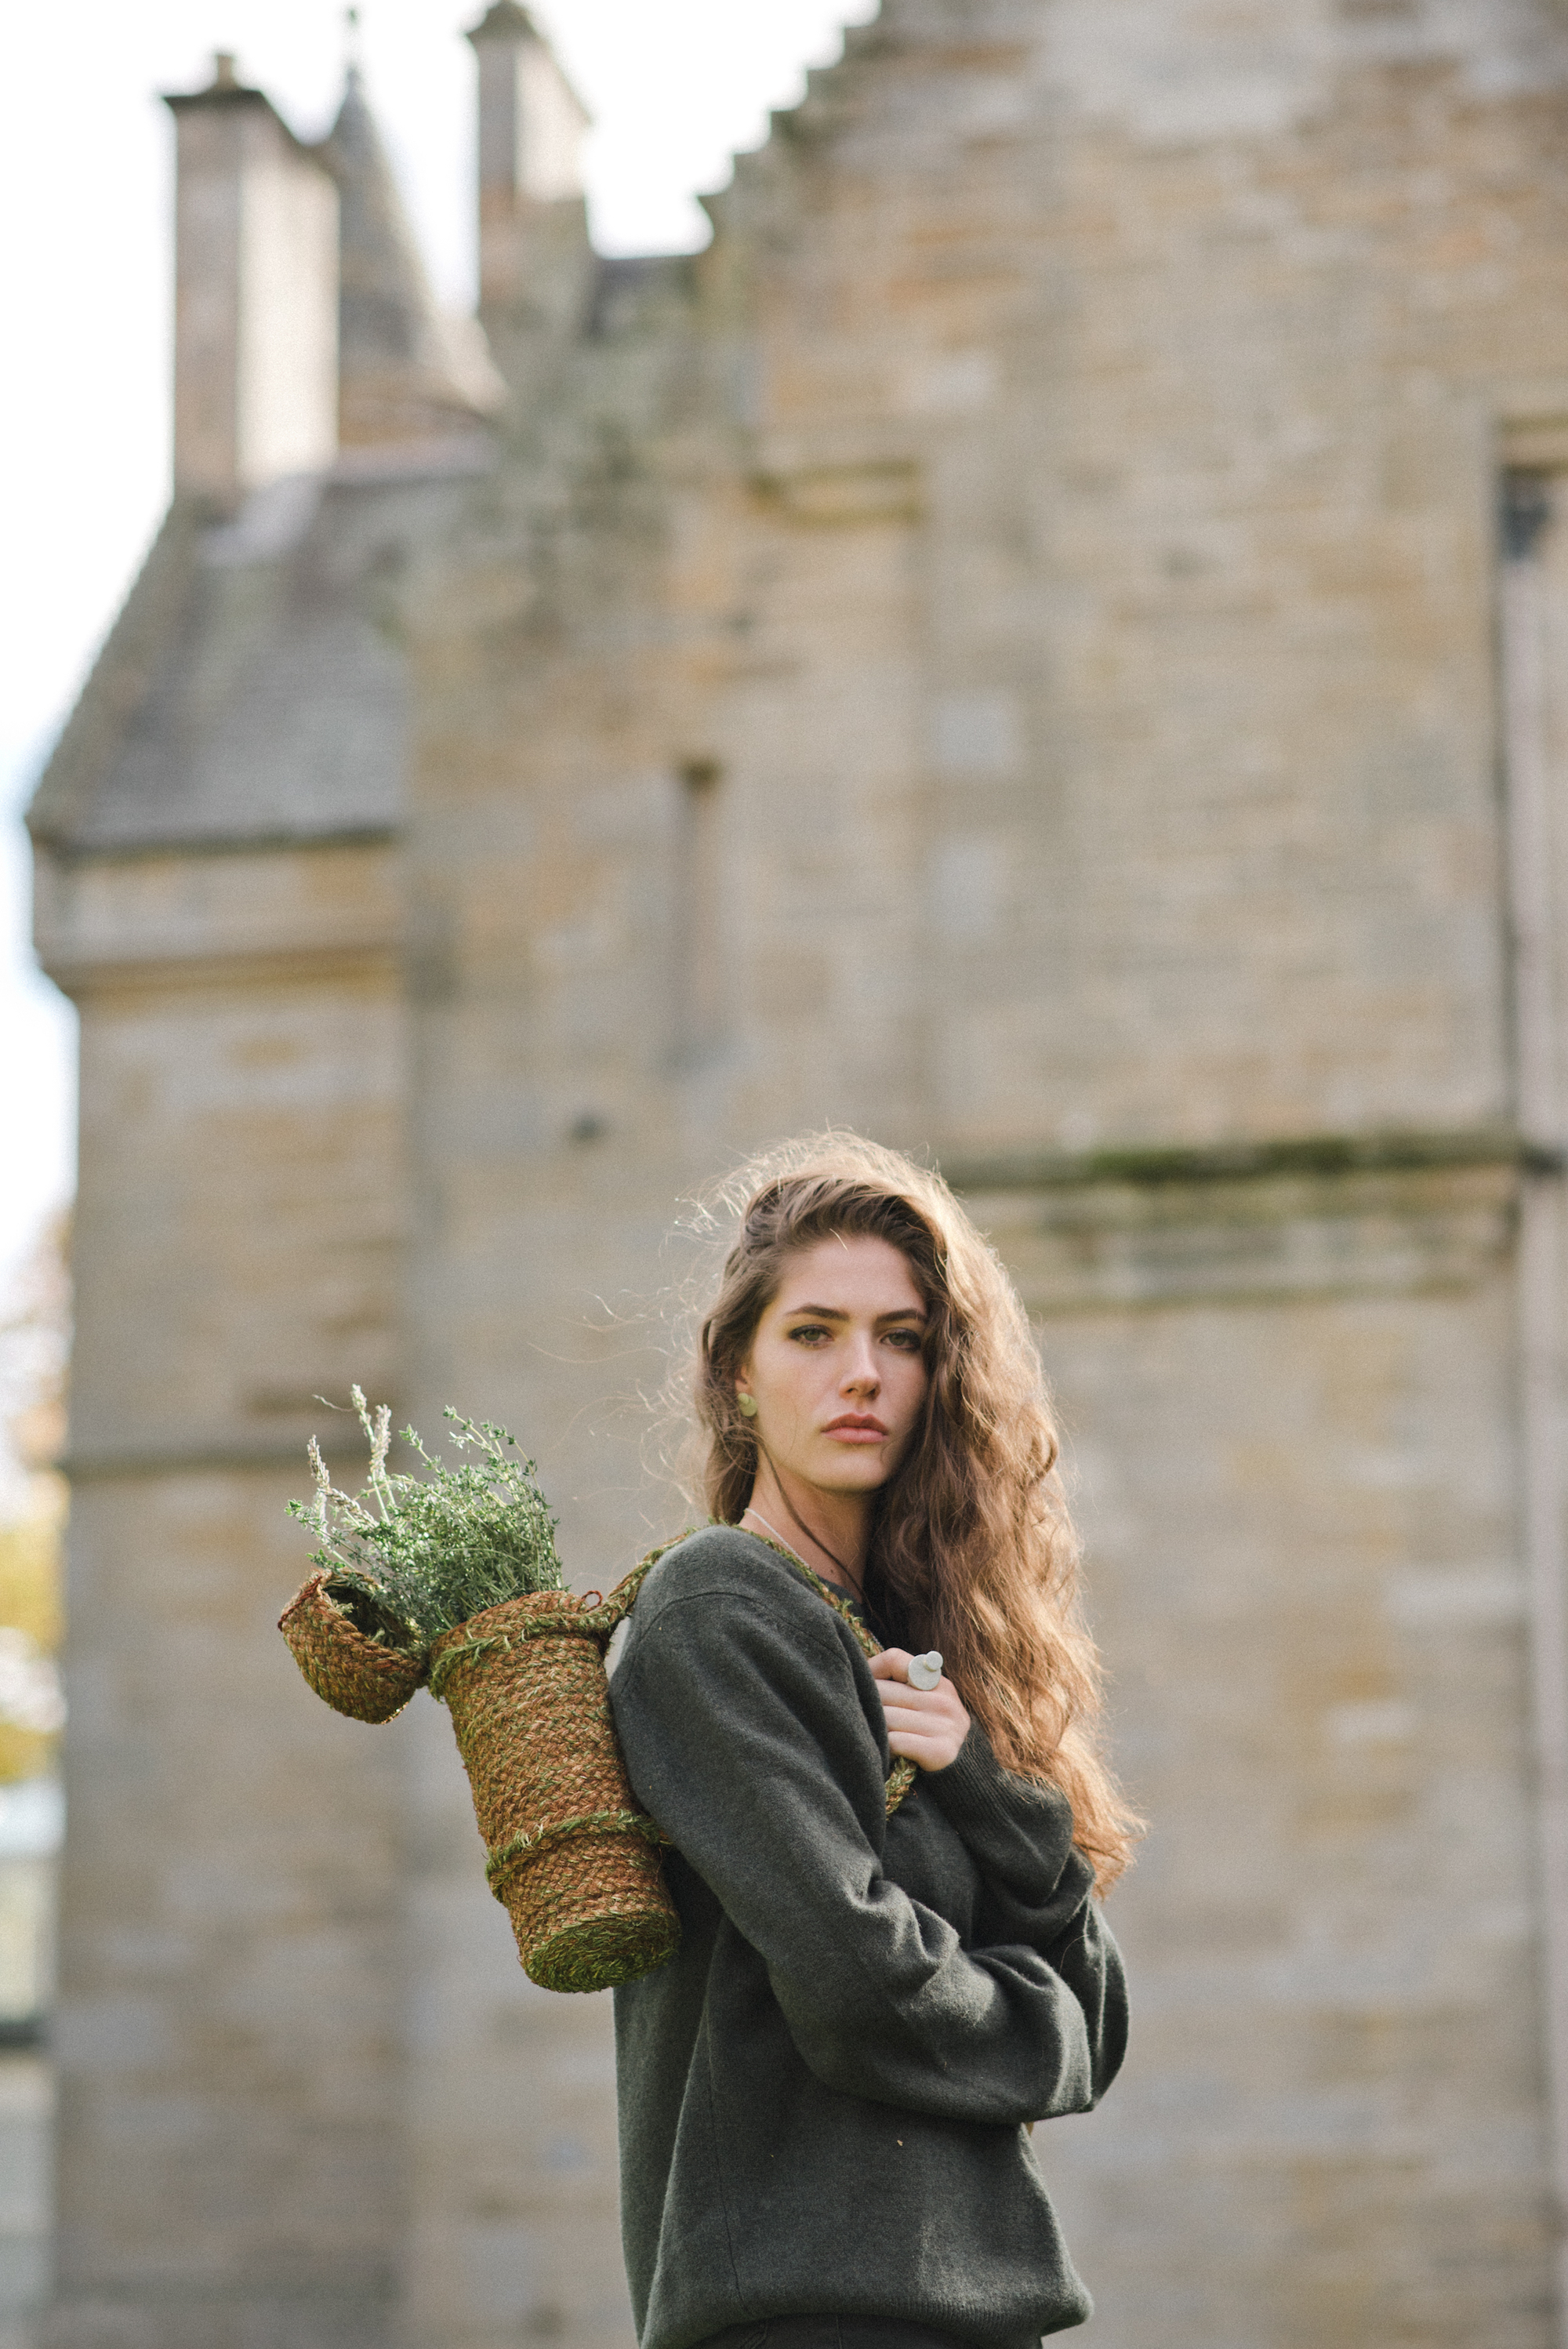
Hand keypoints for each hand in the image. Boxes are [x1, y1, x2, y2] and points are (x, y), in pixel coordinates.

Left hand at [868, 1649, 969, 1772]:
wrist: (957, 1771)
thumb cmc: (923, 1730)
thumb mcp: (917, 1699)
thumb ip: (895, 1682)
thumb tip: (857, 1671)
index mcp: (935, 1680)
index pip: (893, 1659)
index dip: (872, 1672)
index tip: (867, 1688)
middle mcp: (943, 1700)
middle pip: (883, 1691)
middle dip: (869, 1705)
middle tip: (865, 1718)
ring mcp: (945, 1725)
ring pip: (887, 1718)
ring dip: (876, 1730)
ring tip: (877, 1737)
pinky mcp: (941, 1751)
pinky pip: (896, 1742)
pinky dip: (886, 1749)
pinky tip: (888, 1753)